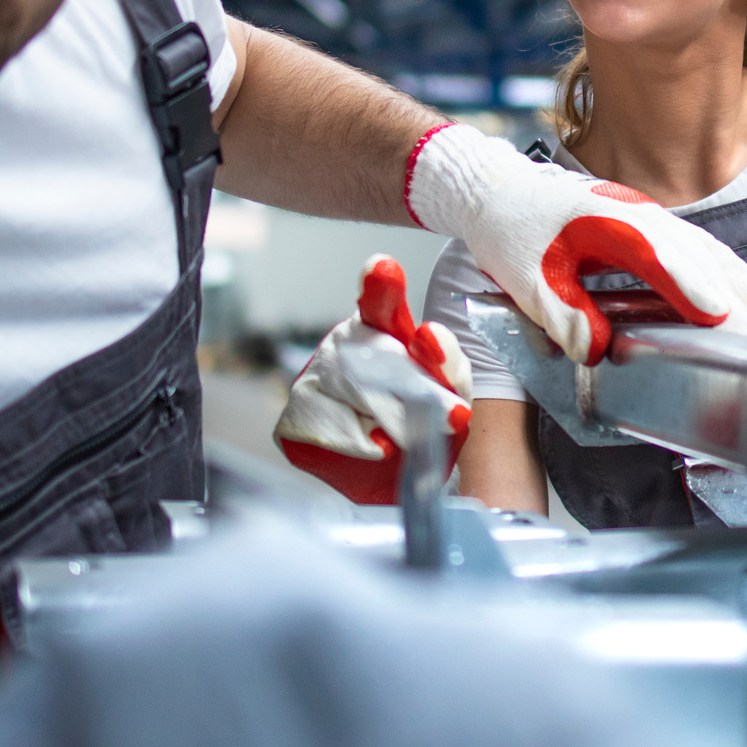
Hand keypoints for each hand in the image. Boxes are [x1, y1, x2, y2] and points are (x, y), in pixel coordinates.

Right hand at [274, 256, 471, 504]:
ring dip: (392, 421)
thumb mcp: (454, 392)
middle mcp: (344, 344)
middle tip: (451, 416)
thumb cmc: (429, 423)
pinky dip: (360, 445)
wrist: (403, 477)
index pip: (380, 304)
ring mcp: (313, 377)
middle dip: (417, 389)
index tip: (382, 269)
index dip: (380, 288)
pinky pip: (329, 429)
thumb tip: (429, 348)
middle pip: (375, 357)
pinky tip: (376, 449)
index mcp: (384, 327)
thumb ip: (450, 368)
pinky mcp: (293, 417)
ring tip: (408, 439)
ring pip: (352, 393)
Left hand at [405, 125, 746, 363]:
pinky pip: (695, 246)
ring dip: (736, 281)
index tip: (726, 320)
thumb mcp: (526, 281)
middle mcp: (638, 213)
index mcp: (608, 222)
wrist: (498, 190)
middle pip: (700, 253)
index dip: (698, 291)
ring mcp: (647, 213)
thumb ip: (563, 315)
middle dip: (735, 293)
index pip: (665, 260)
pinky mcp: (648, 221)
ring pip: (705, 247)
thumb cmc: (511, 230)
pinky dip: (720, 271)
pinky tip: (735, 294)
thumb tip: (595, 350)